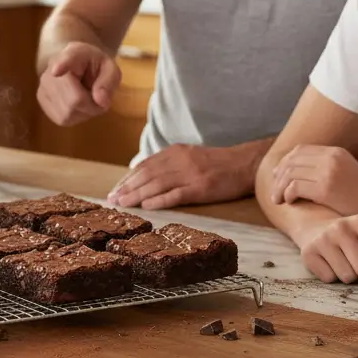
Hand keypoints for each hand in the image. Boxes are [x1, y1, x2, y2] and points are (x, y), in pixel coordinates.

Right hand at [37, 42, 120, 126]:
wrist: (76, 64)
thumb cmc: (95, 66)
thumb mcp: (110, 69)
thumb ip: (108, 82)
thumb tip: (100, 102)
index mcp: (74, 54)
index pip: (66, 59)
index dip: (61, 65)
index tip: (56, 71)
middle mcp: (52, 69)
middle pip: (73, 101)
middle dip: (92, 106)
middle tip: (98, 98)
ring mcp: (43, 86)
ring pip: (67, 113)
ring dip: (83, 112)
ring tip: (86, 99)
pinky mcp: (41, 101)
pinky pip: (62, 119)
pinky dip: (74, 116)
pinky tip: (76, 105)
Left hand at [108, 143, 258, 210]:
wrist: (245, 164)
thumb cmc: (217, 163)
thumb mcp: (190, 156)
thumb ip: (169, 163)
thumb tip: (144, 174)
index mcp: (175, 152)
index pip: (145, 166)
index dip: (128, 178)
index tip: (115, 190)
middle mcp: (180, 161)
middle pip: (147, 175)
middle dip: (127, 188)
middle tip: (112, 199)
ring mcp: (190, 174)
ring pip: (156, 185)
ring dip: (137, 195)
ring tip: (123, 204)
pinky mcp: (201, 188)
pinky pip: (175, 195)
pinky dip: (159, 200)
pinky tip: (147, 206)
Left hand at [271, 145, 357, 220]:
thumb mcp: (347, 172)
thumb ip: (328, 166)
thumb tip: (302, 169)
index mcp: (336, 152)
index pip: (300, 150)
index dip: (286, 162)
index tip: (278, 175)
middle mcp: (331, 157)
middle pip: (292, 160)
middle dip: (279, 175)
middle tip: (274, 190)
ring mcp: (328, 171)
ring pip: (290, 173)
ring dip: (279, 187)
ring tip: (277, 199)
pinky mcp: (325, 188)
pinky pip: (295, 187)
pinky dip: (287, 194)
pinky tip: (289, 202)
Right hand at [295, 213, 357, 283]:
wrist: (317, 227)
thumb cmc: (354, 236)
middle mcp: (340, 227)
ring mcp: (322, 240)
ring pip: (348, 277)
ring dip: (352, 277)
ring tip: (349, 265)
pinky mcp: (308, 253)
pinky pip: (329, 279)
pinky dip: (334, 277)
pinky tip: (332, 265)